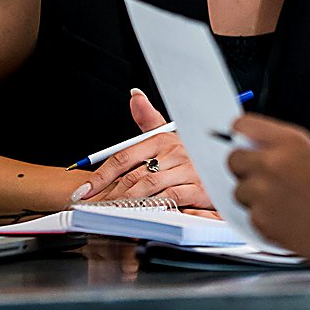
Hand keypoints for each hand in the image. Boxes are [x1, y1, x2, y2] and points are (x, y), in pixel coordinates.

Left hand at [75, 89, 214, 209]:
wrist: (225, 168)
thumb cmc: (192, 157)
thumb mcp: (170, 135)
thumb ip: (148, 119)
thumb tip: (135, 95)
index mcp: (164, 139)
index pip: (124, 157)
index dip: (101, 175)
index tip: (84, 191)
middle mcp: (177, 153)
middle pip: (135, 176)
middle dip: (111, 194)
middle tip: (95, 208)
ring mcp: (191, 171)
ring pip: (151, 189)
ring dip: (129, 203)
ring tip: (113, 213)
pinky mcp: (202, 190)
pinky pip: (173, 200)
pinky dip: (156, 207)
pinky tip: (144, 214)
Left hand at [227, 113, 309, 268]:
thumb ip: (283, 150)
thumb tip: (253, 150)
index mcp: (290, 141)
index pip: (243, 125)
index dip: (241, 135)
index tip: (241, 141)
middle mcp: (272, 163)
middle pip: (233, 158)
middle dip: (245, 168)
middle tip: (263, 178)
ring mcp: (263, 192)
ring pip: (238, 189)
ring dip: (253, 196)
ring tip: (283, 202)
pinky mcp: (260, 219)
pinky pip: (248, 214)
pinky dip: (262, 217)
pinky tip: (286, 218)